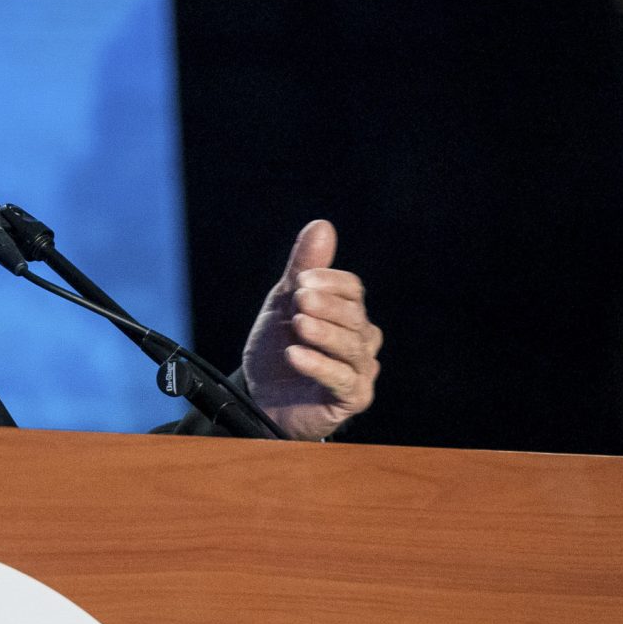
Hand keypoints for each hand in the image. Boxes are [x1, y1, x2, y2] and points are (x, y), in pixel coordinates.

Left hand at [240, 219, 380, 440]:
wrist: (260, 396)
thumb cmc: (278, 348)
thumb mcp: (283, 303)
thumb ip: (303, 267)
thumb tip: (323, 225)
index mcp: (350, 314)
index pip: (353, 290)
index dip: (330, 282)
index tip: (301, 279)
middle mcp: (362, 341)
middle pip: (354, 316)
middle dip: (325, 306)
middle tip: (298, 299)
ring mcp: (361, 371)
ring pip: (351, 347)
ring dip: (324, 333)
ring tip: (298, 323)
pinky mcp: (352, 398)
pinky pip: (341, 379)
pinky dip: (318, 364)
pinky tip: (295, 354)